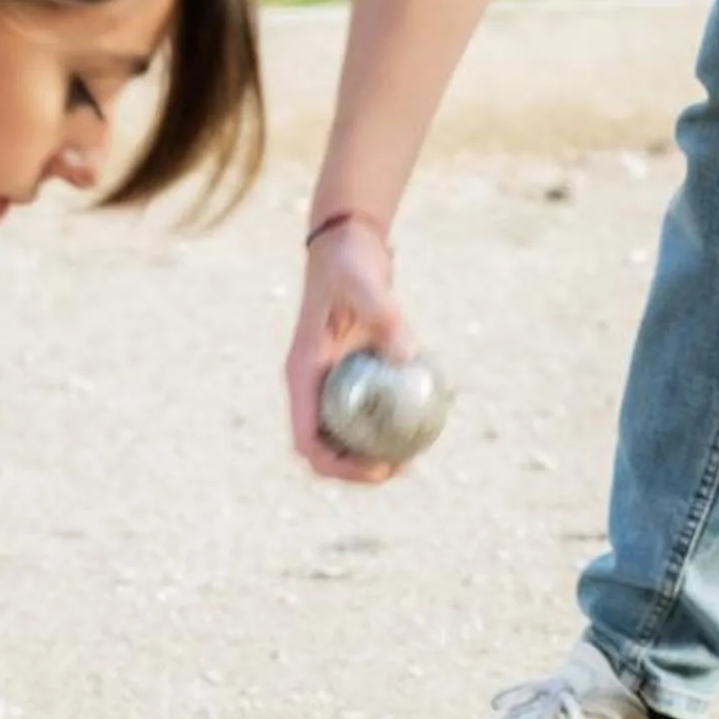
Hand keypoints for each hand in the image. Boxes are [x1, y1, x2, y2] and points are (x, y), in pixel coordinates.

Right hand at [285, 216, 415, 483]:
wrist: (346, 247)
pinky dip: (383, 428)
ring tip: (410, 460)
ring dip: (369, 455)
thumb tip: (408, 357)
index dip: (336, 466)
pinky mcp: (347, 378)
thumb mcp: (367, 284)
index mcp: (301, 376)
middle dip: (355, 471)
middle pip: (324, 450)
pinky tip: (417, 428)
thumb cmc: (350, 264)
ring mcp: (328, 385)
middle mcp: (310, 388)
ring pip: (342, 437)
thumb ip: (386, 317)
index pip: (307, 440)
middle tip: (398, 470)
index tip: (375, 469)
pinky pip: (363, 415)